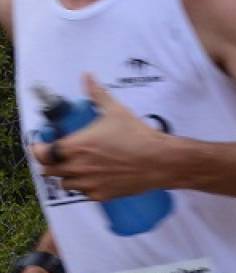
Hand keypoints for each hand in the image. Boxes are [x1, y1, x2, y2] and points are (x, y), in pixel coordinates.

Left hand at [33, 74, 171, 200]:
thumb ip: (97, 94)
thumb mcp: (116, 111)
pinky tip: (97, 177)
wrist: (160, 160)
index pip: (41, 153)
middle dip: (51, 162)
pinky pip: (84, 194)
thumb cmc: (137, 135)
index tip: (41, 145)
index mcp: (75, 147)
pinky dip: (86, 186)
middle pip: (48, 171)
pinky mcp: (100, 195)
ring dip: (68, 175)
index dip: (37, 149)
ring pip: (65, 184)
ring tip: (80, 166)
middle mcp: (76, 167)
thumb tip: (87, 76)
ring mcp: (88, 184)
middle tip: (60, 155)